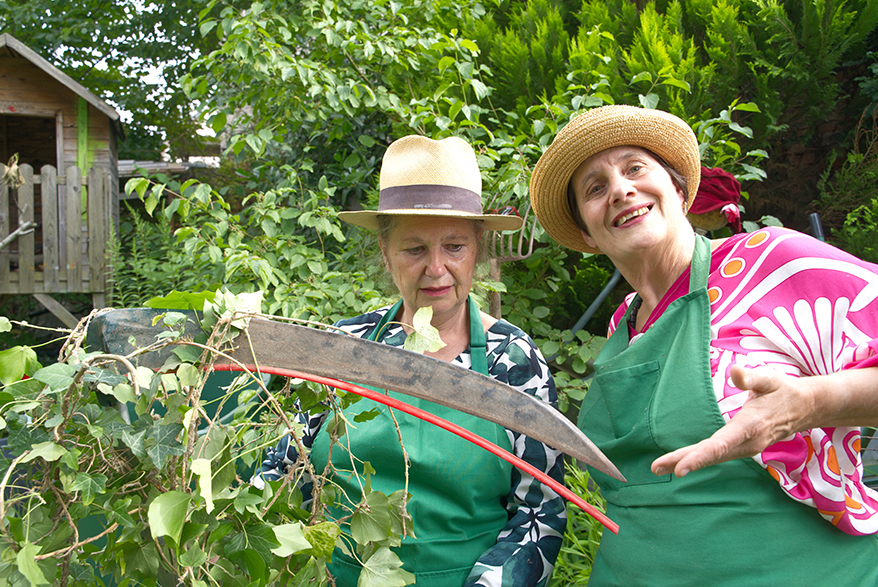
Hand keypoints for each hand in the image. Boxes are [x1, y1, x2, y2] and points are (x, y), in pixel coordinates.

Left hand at [651, 364, 813, 476]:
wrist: (806, 408)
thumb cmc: (784, 390)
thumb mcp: (770, 379)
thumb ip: (751, 377)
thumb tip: (734, 371)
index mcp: (751, 426)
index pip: (721, 444)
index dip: (700, 456)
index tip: (681, 467)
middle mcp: (748, 442)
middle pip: (712, 455)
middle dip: (683, 461)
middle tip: (655, 468)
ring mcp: (746, 448)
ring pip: (713, 457)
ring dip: (687, 461)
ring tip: (659, 467)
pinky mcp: (743, 448)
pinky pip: (718, 454)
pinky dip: (698, 458)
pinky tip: (680, 461)